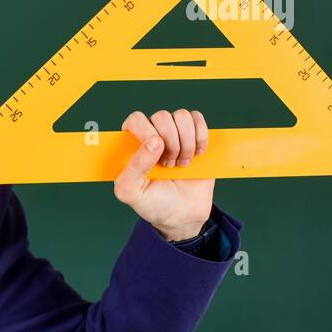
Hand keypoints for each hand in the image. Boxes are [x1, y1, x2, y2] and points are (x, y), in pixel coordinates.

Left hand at [113, 108, 212, 242]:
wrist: (183, 215)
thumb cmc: (153, 203)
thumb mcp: (132, 192)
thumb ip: (133, 168)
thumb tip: (154, 140)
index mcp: (130, 145)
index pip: (135, 120)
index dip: (148, 133)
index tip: (157, 157)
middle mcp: (151, 133)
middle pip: (162, 116)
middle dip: (171, 143)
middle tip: (169, 165)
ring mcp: (173, 133)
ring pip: (182, 116)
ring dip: (187, 142)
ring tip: (182, 163)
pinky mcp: (194, 135)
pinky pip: (198, 119)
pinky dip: (201, 137)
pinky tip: (197, 155)